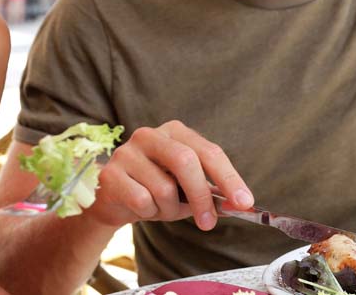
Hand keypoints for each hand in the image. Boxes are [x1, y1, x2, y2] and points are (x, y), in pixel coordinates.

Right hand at [88, 120, 253, 230]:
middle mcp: (150, 135)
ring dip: (169, 209)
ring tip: (160, 208)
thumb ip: (212, 194)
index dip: (229, 177)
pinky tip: (140, 208)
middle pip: (186, 162)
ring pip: (163, 188)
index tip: (244, 202)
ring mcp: (127, 152)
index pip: (209, 151)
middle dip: (201, 196)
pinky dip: (148, 212)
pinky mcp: (111, 173)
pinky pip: (141, 200)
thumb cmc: (155, 190)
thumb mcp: (186, 190)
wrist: (112, 200)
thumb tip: (239, 205)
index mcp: (175, 131)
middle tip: (208, 223)